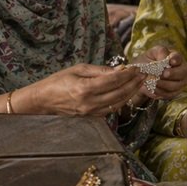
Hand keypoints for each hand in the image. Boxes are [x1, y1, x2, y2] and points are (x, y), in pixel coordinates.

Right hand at [19, 63, 144, 116]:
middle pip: (120, 93)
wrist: (43, 101)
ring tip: (139, 83)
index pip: (114, 81)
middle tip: (143, 75)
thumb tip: (120, 69)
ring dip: (131, 93)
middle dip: (134, 83)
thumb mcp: (78, 69)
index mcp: (85, 89)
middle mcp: (90, 103)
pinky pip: (111, 110)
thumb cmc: (58, 81)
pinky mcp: (91, 118)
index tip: (136, 67)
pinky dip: (121, 101)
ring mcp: (91, 113)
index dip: (128, 74)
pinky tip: (127, 93)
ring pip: (118, 103)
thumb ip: (100, 70)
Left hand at [128, 46, 186, 99]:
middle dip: (173, 73)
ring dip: (164, 84)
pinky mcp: (174, 92)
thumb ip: (160, 52)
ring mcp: (180, 82)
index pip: (179, 58)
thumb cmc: (148, 61)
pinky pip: (170, 94)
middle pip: (183, 72)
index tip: (171, 61)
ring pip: (176, 85)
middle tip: (163, 74)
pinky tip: (150, 88)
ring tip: (152, 82)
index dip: (175, 60)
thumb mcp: (152, 53)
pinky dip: (160, 92)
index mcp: (175, 57)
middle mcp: (181, 70)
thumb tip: (164, 58)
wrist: (142, 76)